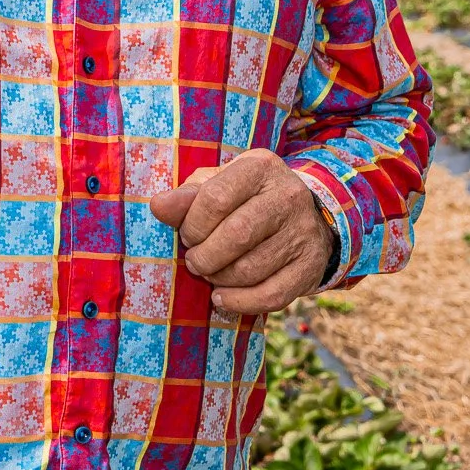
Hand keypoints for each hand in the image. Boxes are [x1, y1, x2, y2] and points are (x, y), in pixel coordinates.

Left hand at [147, 150, 335, 316]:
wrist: (304, 217)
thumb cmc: (246, 200)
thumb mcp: (217, 186)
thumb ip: (186, 197)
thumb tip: (158, 206)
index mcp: (259, 167)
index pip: (216, 198)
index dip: (192, 224)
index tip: (187, 235)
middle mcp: (288, 196)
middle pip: (236, 235)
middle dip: (204, 256)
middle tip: (195, 261)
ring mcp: (304, 232)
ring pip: (251, 268)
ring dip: (220, 279)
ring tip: (210, 274)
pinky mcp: (311, 266)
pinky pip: (272, 295)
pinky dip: (240, 302)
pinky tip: (222, 298)